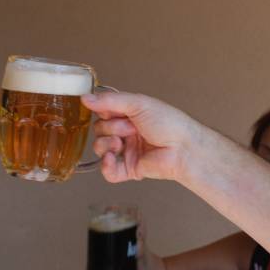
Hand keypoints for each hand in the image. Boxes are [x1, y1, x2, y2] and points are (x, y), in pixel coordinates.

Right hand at [82, 92, 201, 182]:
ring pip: (100, 149)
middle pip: (99, 130)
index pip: (103, 112)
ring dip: (106, 144)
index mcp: (129, 115)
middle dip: (110, 128)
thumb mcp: (138, 103)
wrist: (183, 148)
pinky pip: (108, 171)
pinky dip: (106, 165)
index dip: (103, 113)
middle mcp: (127, 132)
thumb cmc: (169, 123)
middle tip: (129, 128)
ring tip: (122, 143)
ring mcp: (127, 151)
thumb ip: (110, 101)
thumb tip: (85, 98)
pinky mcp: (129, 169)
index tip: (110, 112)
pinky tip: (111, 158)